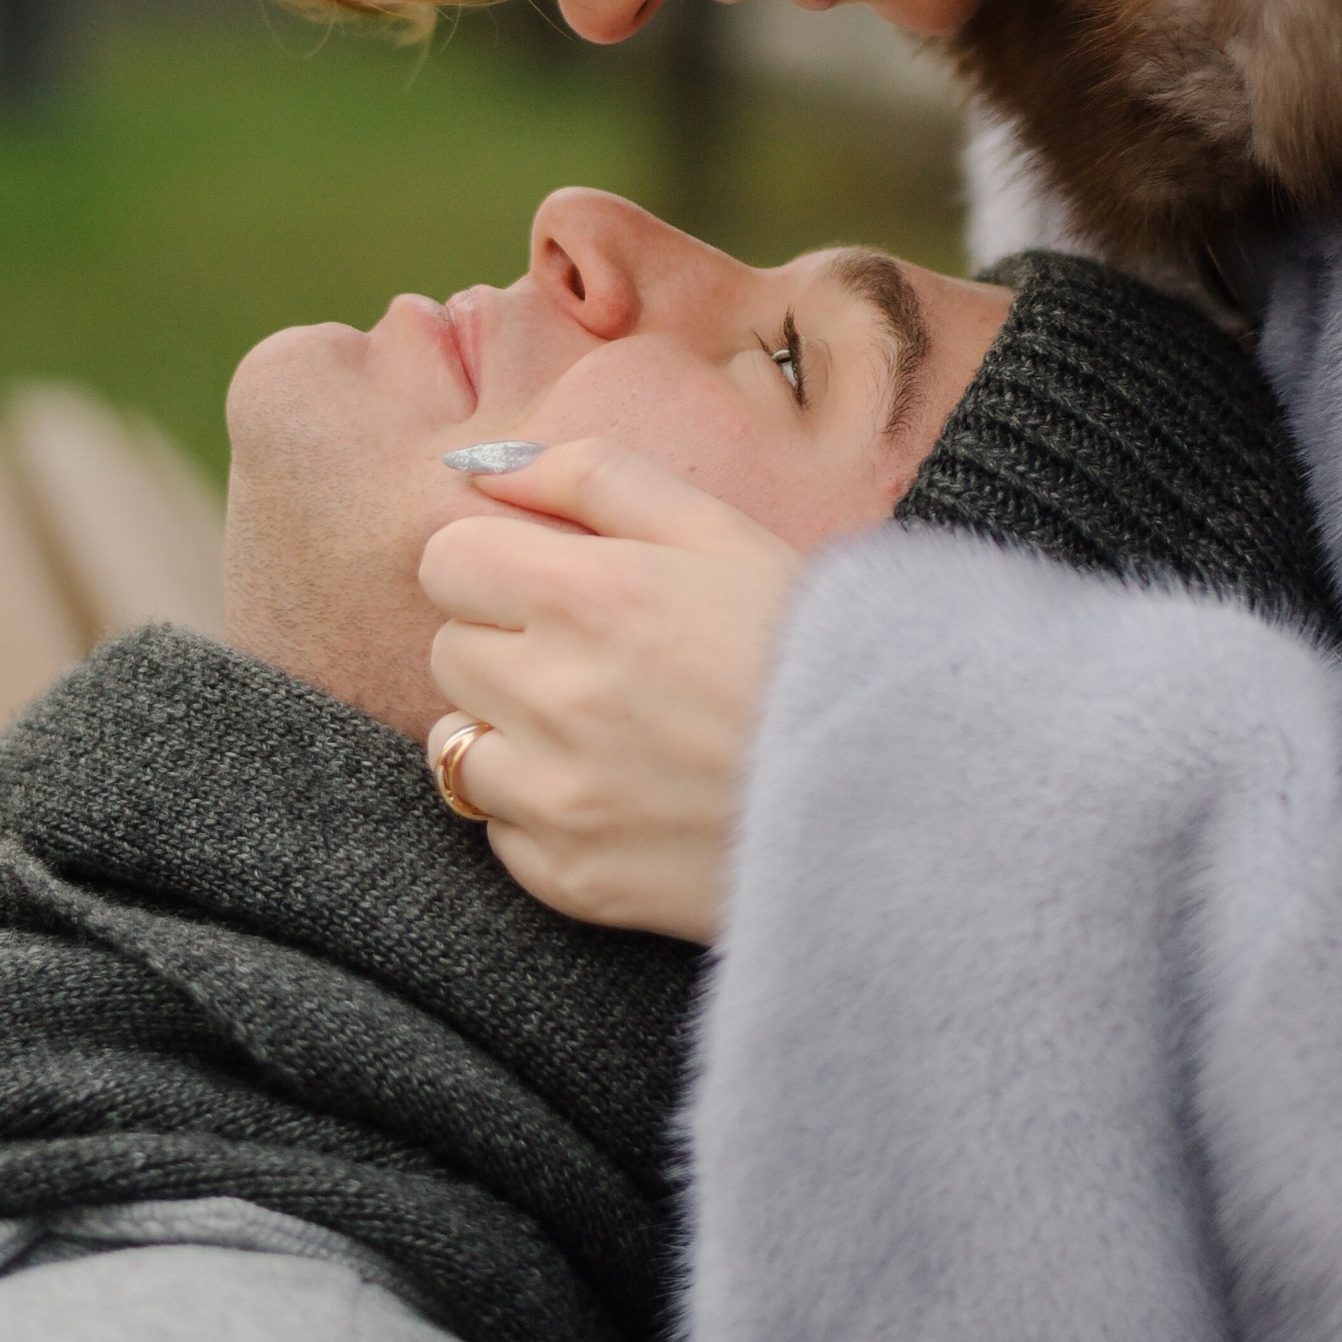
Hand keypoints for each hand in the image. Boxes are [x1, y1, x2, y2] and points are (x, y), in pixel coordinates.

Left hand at [420, 439, 804, 941]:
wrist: (895, 792)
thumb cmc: (811, 647)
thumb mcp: (718, 529)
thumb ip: (594, 477)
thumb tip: (482, 464)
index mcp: (588, 596)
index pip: (446, 561)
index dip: (495, 563)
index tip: (550, 581)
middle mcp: (555, 698)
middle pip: (448, 651)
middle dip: (505, 642)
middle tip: (597, 655)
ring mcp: (557, 798)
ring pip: (454, 746)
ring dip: (507, 730)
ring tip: (602, 728)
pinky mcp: (570, 878)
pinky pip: (499, 831)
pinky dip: (540, 810)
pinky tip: (619, 792)